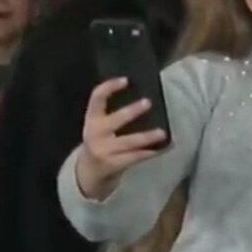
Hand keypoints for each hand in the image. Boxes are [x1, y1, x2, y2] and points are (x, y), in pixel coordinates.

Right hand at [75, 77, 167, 200]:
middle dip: (131, 112)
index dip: (109, 87)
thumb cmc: (101, 141)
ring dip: (147, 137)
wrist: (88, 172)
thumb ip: (114, 113)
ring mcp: (103, 151)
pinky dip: (151, 152)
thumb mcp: (100, 125)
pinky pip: (135, 157)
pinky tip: (164, 147)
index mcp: (92, 119)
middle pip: (115, 120)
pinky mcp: (113, 164)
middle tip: (148, 102)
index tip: (125, 80)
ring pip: (128, 142)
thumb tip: (144, 94)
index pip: (96, 98)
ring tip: (162, 132)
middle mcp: (95, 134)